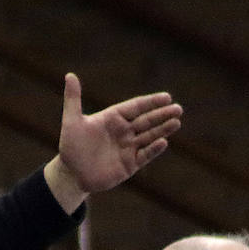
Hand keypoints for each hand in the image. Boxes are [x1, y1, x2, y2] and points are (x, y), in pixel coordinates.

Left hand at [43, 72, 182, 211]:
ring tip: (176, 122)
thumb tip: (70, 75)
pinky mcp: (130, 164)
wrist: (72, 174)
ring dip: (163, 130)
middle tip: (178, 109)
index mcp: (113, 118)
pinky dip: (153, 149)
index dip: (151, 102)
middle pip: (147, 120)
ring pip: (149, 136)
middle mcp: (124, 131)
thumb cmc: (71, 146)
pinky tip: (163, 142)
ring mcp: (128, 148)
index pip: (136, 107)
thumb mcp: (71, 121)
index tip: (166, 97)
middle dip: (162, 115)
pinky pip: (144, 155)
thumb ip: (73, 99)